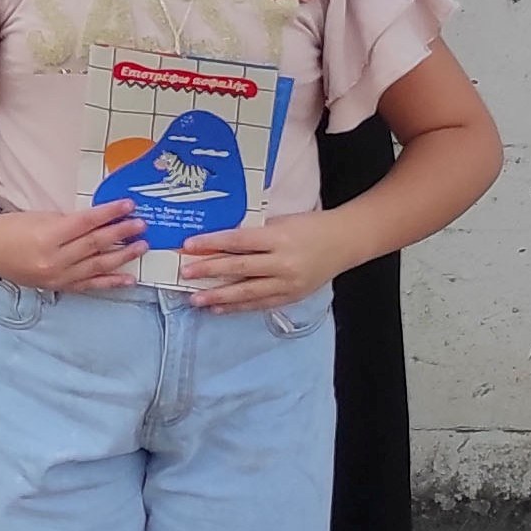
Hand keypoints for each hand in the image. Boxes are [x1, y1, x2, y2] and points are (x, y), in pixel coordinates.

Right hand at [0, 202, 144, 292]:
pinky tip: (129, 279)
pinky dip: (111, 283)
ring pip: (97, 266)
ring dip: (122, 256)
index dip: (110, 213)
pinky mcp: (59, 286)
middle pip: (95, 244)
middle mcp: (55, 259)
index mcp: (48, 236)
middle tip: (141, 224)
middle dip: (121, 233)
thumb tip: (100, 221)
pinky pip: (90, 285)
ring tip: (141, 246)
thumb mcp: (39, 217)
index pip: (87, 223)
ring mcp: (58, 276)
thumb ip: (69, 222)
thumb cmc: (11, 228)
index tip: (129, 205)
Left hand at [179, 216, 344, 312]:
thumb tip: (219, 241)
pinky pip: (260, 304)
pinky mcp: (291, 296)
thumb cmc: (310, 226)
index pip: (238, 240)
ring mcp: (287, 282)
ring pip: (247, 291)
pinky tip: (220, 308)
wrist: (345, 242)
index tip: (189, 246)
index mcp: (278, 237)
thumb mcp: (281, 221)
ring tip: (196, 300)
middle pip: (239, 268)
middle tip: (185, 274)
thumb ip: (254, 233)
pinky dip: (239, 307)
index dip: (212, 243)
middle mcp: (282, 262)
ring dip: (219, 296)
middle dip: (209, 271)